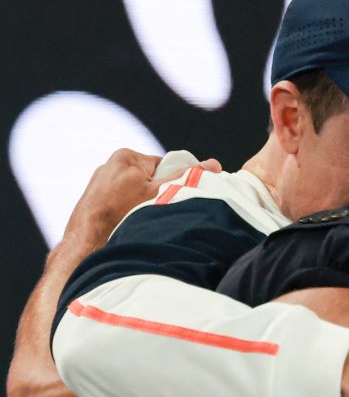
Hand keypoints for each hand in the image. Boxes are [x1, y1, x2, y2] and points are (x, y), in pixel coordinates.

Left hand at [61, 149, 221, 247]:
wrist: (88, 239)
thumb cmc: (122, 213)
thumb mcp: (161, 193)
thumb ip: (187, 177)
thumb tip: (212, 164)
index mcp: (127, 156)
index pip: (164, 165)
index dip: (174, 182)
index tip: (174, 197)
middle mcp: (111, 165)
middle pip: (149, 178)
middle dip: (157, 194)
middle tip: (158, 211)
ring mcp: (99, 182)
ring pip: (134, 192)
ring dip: (142, 204)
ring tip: (140, 219)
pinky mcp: (93, 198)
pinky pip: (119, 201)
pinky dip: (127, 210)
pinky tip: (126, 222)